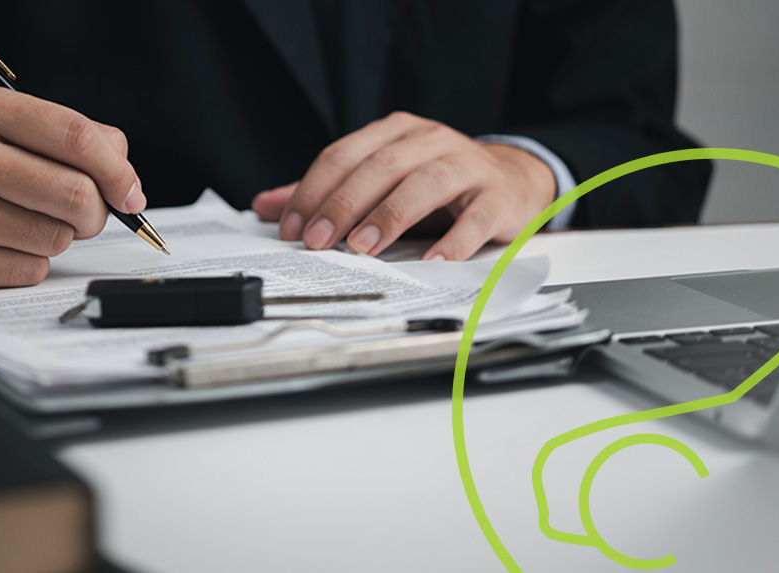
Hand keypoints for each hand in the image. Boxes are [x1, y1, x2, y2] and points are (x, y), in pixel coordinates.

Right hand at [0, 84, 142, 288]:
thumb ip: (66, 136)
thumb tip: (124, 173)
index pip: (74, 136)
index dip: (117, 170)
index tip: (131, 193)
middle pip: (75, 195)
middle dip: (95, 213)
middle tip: (85, 214)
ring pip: (56, 238)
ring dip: (57, 237)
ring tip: (24, 221)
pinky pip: (29, 271)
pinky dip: (30, 263)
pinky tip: (1, 244)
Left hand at [251, 111, 555, 260]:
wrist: (512, 180)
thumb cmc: (439, 183)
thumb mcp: (379, 180)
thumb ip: (326, 192)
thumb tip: (266, 206)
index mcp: (395, 133)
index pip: (344, 154)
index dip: (313, 190)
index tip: (292, 226)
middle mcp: (430, 141)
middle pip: (381, 166)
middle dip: (344, 204)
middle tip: (318, 240)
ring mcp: (467, 166)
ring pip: (425, 182)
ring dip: (390, 215)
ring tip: (364, 246)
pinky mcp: (497, 196)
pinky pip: (475, 218)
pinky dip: (452, 241)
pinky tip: (430, 261)